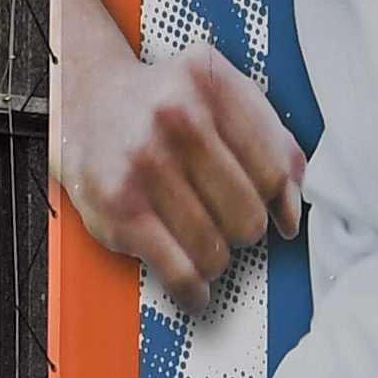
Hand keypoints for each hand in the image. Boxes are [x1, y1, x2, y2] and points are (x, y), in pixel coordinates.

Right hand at [55, 31, 304, 304]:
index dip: (279, 204)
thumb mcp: (222, 97)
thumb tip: (290, 211)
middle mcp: (178, 118)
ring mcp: (145, 162)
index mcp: (213, 86)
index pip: (275, 171)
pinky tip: (196, 290)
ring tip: (204, 246)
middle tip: (228, 224)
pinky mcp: (118, 205)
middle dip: (244, 230)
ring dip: (216, 259)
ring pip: (216, 248)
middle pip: (247, 215)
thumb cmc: (163, 106)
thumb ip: (271, 142)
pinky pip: (177, 269)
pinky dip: (193, 291)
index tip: (275, 217)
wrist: (86, 101)